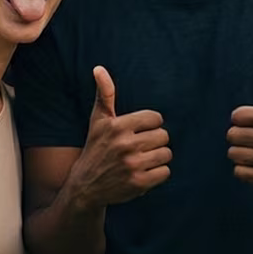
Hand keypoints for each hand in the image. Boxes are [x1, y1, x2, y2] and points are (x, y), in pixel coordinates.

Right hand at [70, 66, 170, 206]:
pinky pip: (165, 172)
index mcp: (117, 126)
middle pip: (163, 136)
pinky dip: (158, 172)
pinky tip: (145, 171)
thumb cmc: (96, 146)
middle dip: (156, 140)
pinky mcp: (138, 184)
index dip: (151, 124)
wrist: (86, 185)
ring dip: (159, 156)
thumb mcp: (98, 119)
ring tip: (144, 158)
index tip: (141, 130)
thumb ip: (104, 93)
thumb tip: (99, 68)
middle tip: (143, 145)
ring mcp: (132, 165)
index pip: (156, 118)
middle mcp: (125, 144)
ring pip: (166, 154)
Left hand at [226, 51, 252, 191]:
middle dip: (238, 137)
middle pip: (232, 135)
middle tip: (250, 138)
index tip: (250, 123)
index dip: (240, 119)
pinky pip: (240, 173)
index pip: (237, 116)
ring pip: (234, 154)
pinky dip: (244, 170)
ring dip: (239, 153)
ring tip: (252, 151)